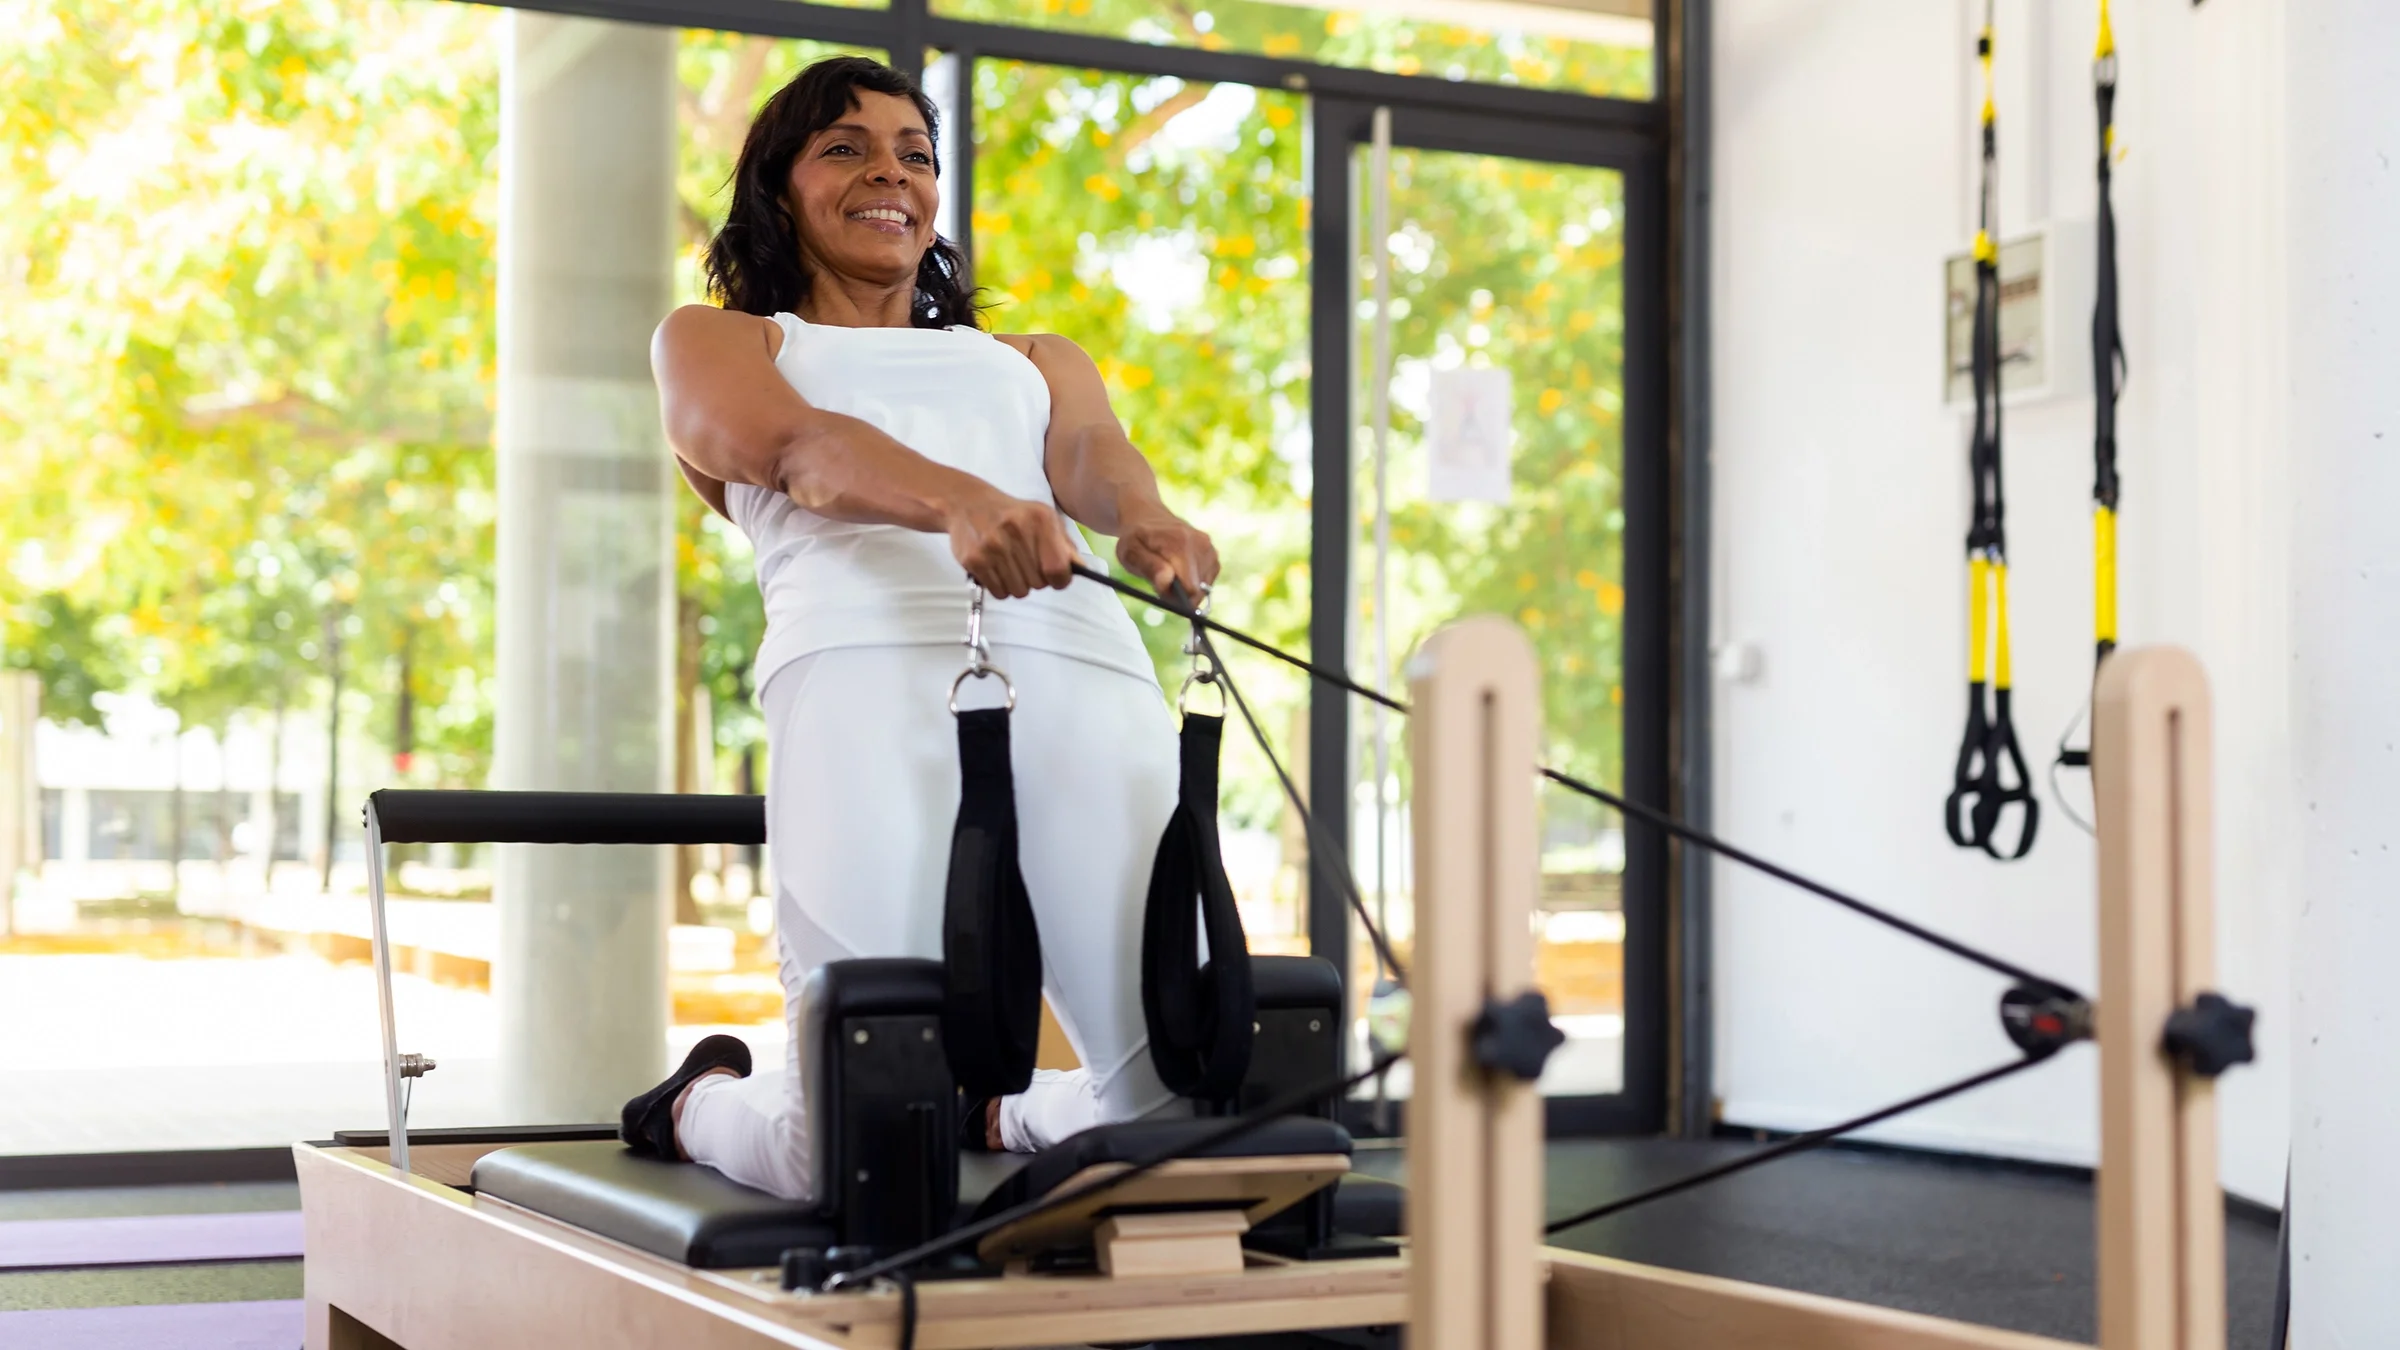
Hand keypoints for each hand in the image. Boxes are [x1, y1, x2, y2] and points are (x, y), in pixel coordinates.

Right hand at [945, 487, 1077, 598]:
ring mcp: (993, 546)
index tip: (1055, 576)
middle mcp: (1016, 531)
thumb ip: (1064, 544)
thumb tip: (1079, 568)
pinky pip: (999, 592)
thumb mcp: (1043, 518)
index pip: (1059, 569)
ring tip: (1008, 564)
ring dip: (1017, 584)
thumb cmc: (1012, 514)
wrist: (968, 503)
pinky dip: (1000, 586)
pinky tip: (995, 567)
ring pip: (1019, 591)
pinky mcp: (974, 559)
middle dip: (1036, 579)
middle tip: (1024, 562)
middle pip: (1039, 583)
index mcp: (1040, 519)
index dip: (1060, 579)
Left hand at [1116, 503, 1219, 606]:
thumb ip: (1148, 567)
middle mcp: (1202, 544)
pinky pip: (1206, 584)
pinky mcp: (1213, 557)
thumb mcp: (1130, 552)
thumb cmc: (1136, 538)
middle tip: (1160, 578)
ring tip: (1168, 571)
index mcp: (1182, 542)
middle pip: (1197, 590)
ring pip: (1202, 589)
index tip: (1158, 587)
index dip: (1174, 596)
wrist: (1148, 518)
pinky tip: (1179, 570)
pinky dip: (1192, 583)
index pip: (1190, 588)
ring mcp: (1210, 550)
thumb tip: (1167, 581)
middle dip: (1179, 593)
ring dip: (1185, 588)